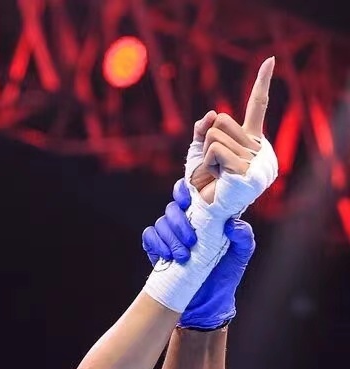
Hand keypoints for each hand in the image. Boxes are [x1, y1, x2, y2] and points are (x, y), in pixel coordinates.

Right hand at [143, 179, 255, 329]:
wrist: (206, 302)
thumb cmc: (225, 275)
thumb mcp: (241, 255)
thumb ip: (243, 236)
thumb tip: (231, 223)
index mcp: (206, 216)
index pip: (192, 192)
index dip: (186, 190)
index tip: (189, 200)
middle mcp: (186, 222)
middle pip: (173, 208)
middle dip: (180, 223)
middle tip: (191, 242)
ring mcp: (170, 236)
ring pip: (161, 223)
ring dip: (170, 238)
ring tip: (182, 256)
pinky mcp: (157, 249)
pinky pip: (149, 237)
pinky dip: (156, 244)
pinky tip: (167, 257)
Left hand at [186, 57, 274, 204]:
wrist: (204, 208)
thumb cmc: (203, 183)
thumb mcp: (199, 150)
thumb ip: (204, 130)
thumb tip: (212, 113)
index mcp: (250, 139)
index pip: (257, 106)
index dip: (262, 82)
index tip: (270, 60)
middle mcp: (258, 147)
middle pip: (222, 120)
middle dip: (208, 139)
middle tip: (212, 164)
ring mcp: (255, 159)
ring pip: (215, 136)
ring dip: (206, 155)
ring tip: (214, 173)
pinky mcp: (247, 171)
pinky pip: (216, 150)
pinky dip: (207, 163)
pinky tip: (216, 177)